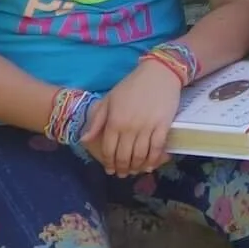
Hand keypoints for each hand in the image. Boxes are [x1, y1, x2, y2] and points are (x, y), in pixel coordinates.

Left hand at [87, 60, 180, 176]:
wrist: (159, 73)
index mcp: (114, 121)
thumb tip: (85, 140)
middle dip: (122, 168)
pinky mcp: (163, 125)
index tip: (110, 169)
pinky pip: (157, 148)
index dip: (109, 162)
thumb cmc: (131, 86)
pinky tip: (150, 164)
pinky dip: (153, 159)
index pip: (109, 149)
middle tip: (122, 174)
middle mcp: (129, 127)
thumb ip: (97, 121)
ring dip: (137, 166)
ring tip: (135, 170)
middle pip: (124, 155)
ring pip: (140, 155)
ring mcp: (147, 127)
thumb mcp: (109, 100)